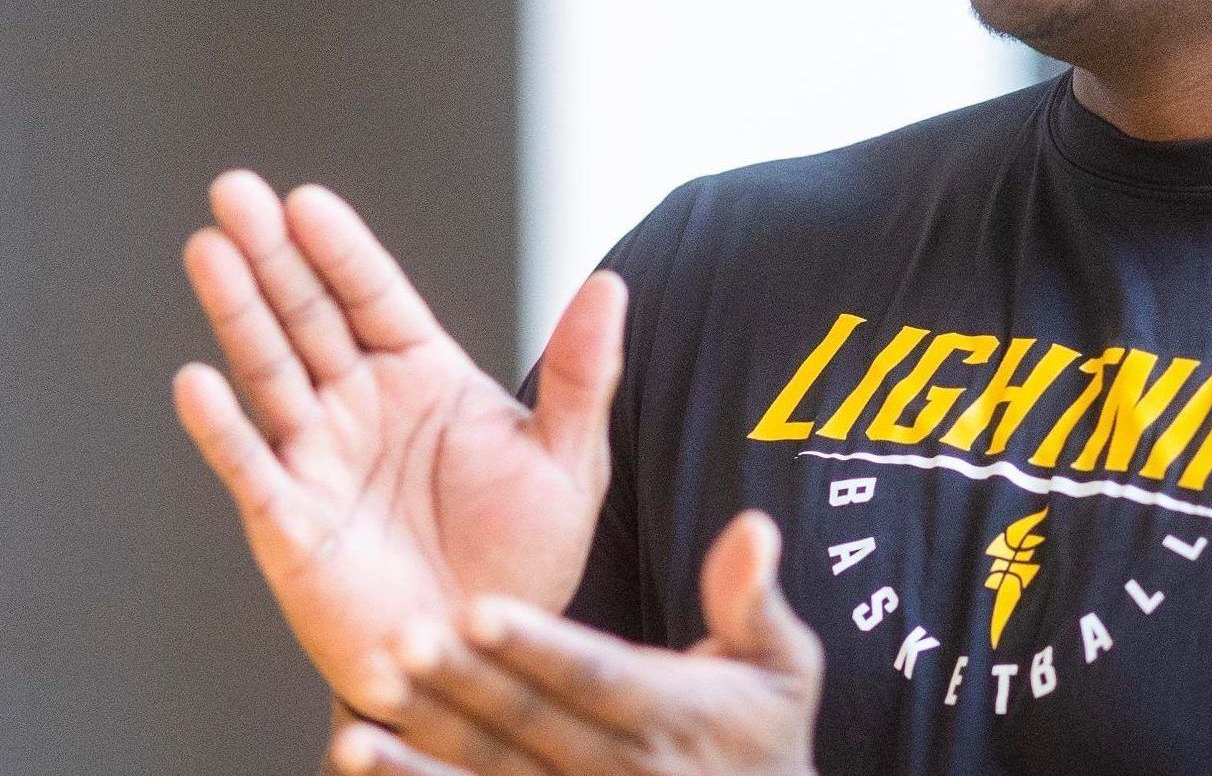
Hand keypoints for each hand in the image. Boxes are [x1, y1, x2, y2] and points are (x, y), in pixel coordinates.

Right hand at [172, 169, 628, 714]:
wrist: (487, 656)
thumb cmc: (525, 556)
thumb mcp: (569, 459)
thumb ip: (582, 373)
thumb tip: (612, 284)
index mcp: (425, 377)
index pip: (375, 296)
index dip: (341, 249)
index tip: (306, 198)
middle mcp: (363, 406)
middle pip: (310, 316)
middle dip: (271, 255)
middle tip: (235, 191)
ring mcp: (321, 460)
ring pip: (271, 372)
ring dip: (239, 313)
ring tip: (208, 249)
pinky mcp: (292, 524)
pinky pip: (252, 468)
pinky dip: (223, 427)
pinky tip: (197, 381)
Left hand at [329, 510, 823, 775]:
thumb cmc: (766, 739)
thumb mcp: (785, 668)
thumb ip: (753, 599)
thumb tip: (753, 526)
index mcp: (673, 714)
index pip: (595, 676)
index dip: (535, 646)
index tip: (478, 608)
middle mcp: (623, 770)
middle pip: (528, 725)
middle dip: (460, 684)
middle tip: (398, 640)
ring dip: (420, 750)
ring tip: (361, 713)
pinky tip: (364, 762)